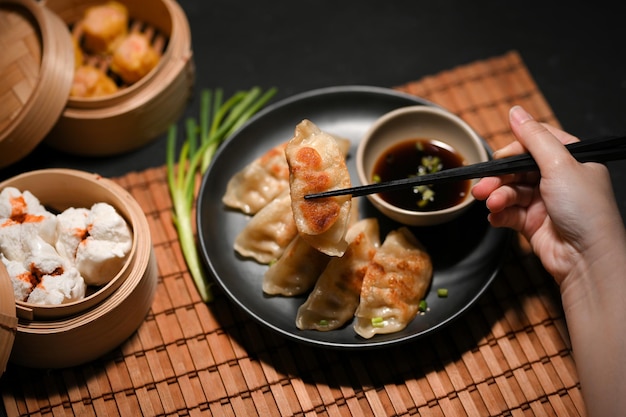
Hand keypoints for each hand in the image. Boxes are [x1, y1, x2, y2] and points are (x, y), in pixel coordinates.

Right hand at [472, 105, 623, 285]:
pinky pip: (508, 213)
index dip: (514, 149)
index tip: (498, 156)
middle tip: (483, 186)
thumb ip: (533, 138)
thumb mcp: (559, 164)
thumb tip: (516, 111)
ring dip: (498, 196)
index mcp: (572, 160)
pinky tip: (495, 216)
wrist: (587, 259)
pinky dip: (499, 214)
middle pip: (518, 169)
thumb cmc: (584, 211)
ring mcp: (545, 202)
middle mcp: (558, 179)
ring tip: (491, 203)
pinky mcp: (533, 223)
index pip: (536, 143)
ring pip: (510, 191)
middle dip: (499, 178)